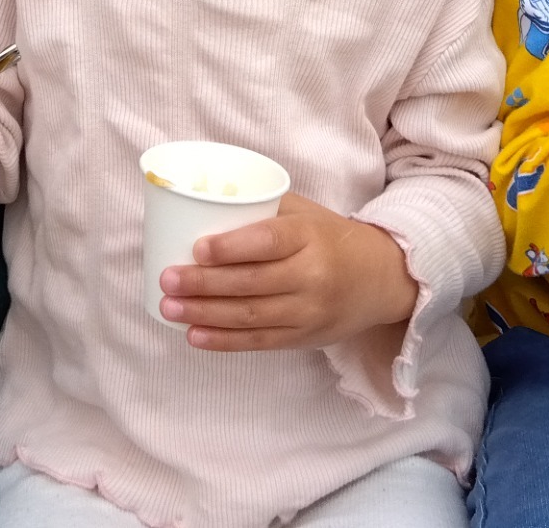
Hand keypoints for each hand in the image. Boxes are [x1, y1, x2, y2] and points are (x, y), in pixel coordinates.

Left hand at [155, 193, 416, 351]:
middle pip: (251, 283)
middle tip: (168, 279)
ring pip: (250, 316)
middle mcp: (312, 276)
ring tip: (169, 308)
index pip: (267, 242)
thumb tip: (202, 206)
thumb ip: (262, 210)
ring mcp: (308, 311)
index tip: (197, 248)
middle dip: (204, 284)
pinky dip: (224, 341)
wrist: (380, 278)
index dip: (231, 248)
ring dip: (205, 314)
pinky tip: (194, 336)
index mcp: (309, 237)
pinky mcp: (304, 337)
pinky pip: (259, 342)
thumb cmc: (330, 237)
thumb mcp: (304, 213)